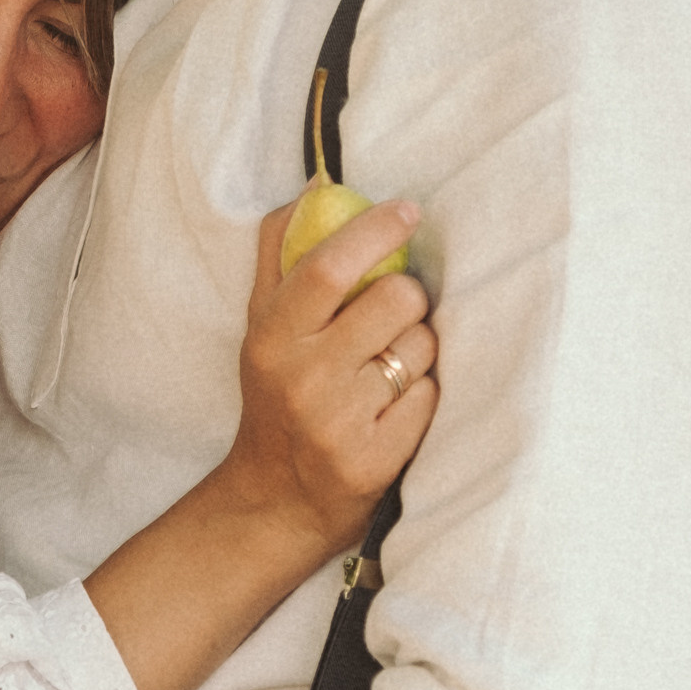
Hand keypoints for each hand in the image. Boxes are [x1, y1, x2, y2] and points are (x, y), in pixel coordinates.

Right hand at [224, 200, 437, 558]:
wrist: (274, 500)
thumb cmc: (275, 396)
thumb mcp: (261, 328)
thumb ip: (281, 257)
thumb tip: (318, 189)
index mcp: (273, 337)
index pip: (330, 267)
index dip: (376, 231)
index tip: (408, 212)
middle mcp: (304, 377)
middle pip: (397, 300)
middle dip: (409, 300)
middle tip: (394, 316)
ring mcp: (340, 422)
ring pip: (421, 348)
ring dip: (417, 351)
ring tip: (387, 370)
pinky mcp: (375, 461)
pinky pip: (430, 397)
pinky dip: (421, 396)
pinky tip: (393, 408)